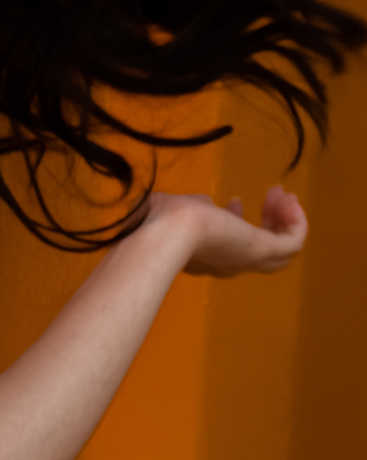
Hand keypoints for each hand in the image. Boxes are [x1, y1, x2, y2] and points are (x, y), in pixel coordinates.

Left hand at [137, 184, 307, 277]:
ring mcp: (245, 260)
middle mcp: (226, 263)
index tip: (233, 201)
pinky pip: (292, 242)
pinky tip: (290, 200)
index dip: (235, 221)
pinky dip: (297, 222)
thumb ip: (192, 207)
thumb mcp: (176, 208)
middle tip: (274, 195)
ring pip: (279, 249)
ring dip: (286, 221)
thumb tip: (205, 202)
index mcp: (203, 255)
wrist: (166, 232)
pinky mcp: (261, 251)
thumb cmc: (161, 219)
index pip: (227, 244)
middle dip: (270, 221)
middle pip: (260, 250)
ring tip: (286, 196)